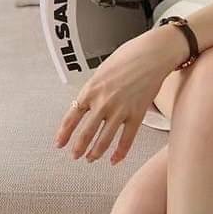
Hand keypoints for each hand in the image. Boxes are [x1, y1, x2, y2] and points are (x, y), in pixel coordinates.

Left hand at [53, 31, 171, 165]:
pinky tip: (115, 159)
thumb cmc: (130, 56)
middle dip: (78, 148)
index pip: (72, 116)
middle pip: (86, 133)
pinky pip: (126, 140)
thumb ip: (95, 87)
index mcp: (91, 89)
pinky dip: (120, 153)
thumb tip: (90, 100)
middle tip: (75, 155)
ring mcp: (120, 110)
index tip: (60, 143)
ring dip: (95, 153)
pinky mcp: (137, 114)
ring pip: (104, 140)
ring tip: (91, 158)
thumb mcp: (103, 69)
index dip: (64, 133)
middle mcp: (103, 102)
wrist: (152, 54)